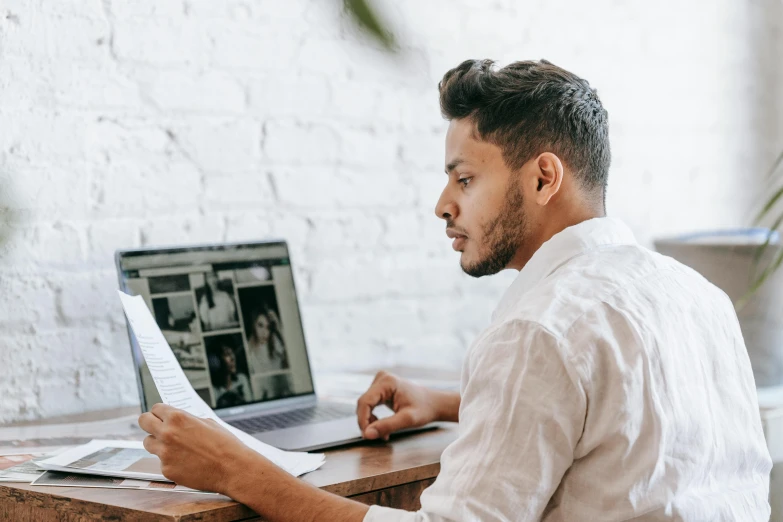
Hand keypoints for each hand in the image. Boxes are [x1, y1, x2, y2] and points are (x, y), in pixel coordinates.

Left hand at [138, 404, 266, 494]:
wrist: (232, 468)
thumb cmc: (224, 444)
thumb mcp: (207, 422)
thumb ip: (187, 420)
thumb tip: (175, 420)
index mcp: (178, 417)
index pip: (155, 408)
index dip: (160, 412)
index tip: (162, 416)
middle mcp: (167, 433)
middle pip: (143, 421)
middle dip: (149, 422)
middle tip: (156, 427)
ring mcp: (165, 453)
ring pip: (148, 442)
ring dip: (157, 442)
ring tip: (173, 447)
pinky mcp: (166, 470)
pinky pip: (161, 461)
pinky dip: (170, 461)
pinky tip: (186, 462)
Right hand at [356, 371, 445, 440]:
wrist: (433, 404)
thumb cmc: (424, 409)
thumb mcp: (407, 420)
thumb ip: (386, 426)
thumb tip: (367, 434)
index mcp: (387, 382)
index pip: (364, 402)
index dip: (362, 420)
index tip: (367, 435)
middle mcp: (382, 378)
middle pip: (363, 403)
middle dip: (367, 422)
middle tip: (376, 436)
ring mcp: (380, 382)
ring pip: (365, 405)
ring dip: (370, 421)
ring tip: (383, 433)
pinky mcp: (380, 388)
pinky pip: (370, 404)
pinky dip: (373, 417)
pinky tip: (382, 426)